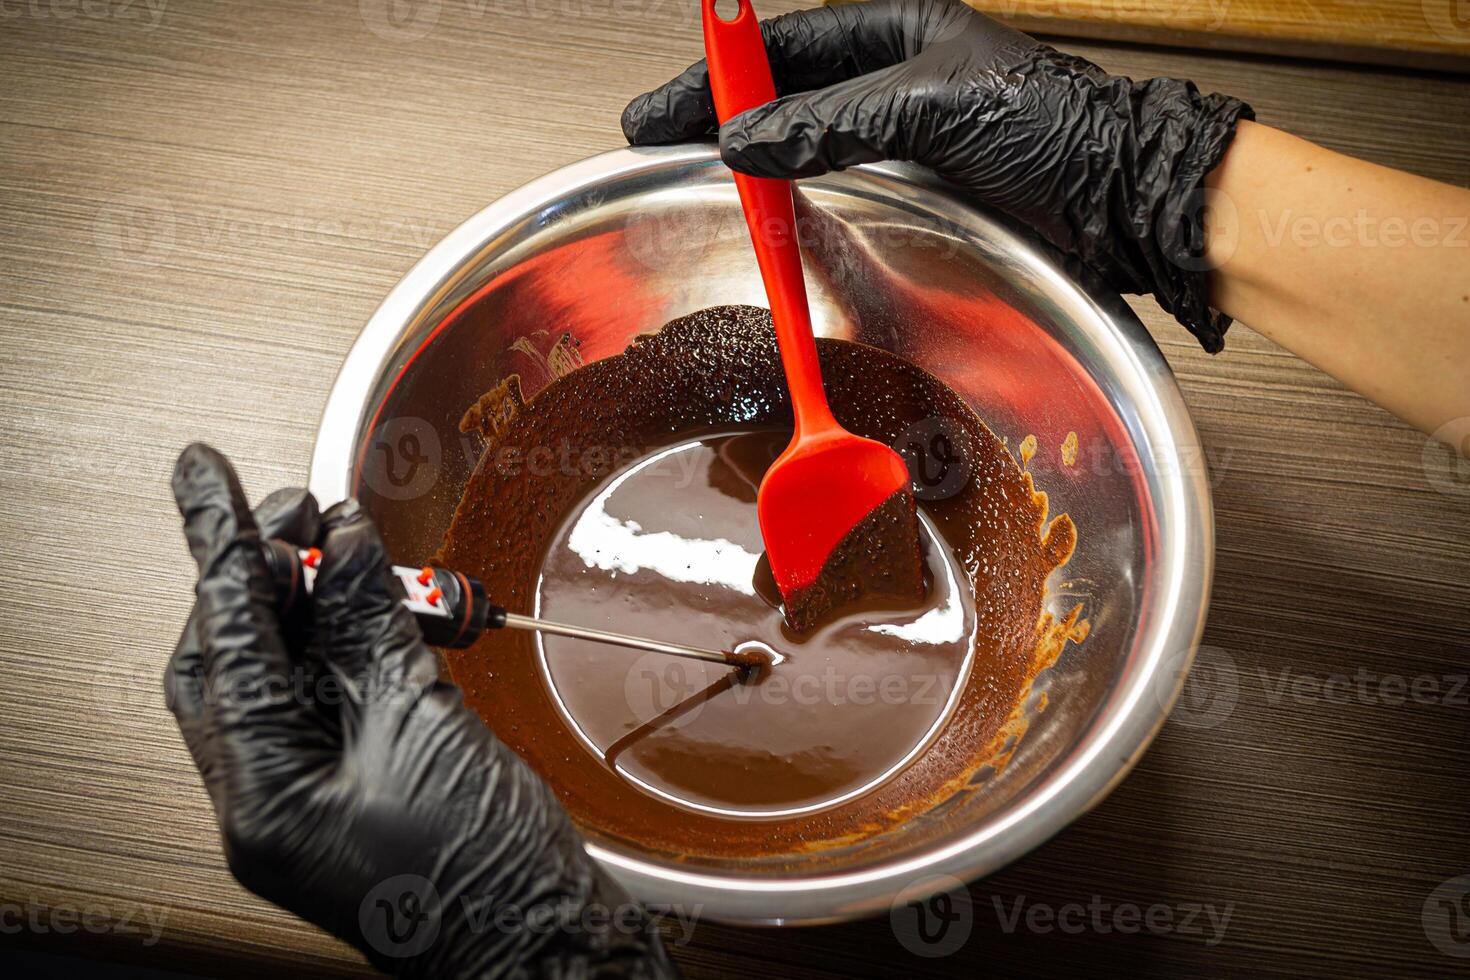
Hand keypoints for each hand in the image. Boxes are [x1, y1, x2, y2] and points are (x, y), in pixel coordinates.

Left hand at [166, 444, 673, 977]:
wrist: (544, 940)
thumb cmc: (482, 873)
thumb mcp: (421, 724)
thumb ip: (370, 626)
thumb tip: (343, 544)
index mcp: (263, 795)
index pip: (226, 642)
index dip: (222, 548)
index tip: (204, 477)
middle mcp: (271, 797)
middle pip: (235, 658)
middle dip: (259, 572)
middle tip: (293, 503)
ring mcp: (311, 793)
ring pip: (284, 671)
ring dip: (312, 600)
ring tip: (344, 538)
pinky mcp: (356, 783)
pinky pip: (333, 693)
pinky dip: (352, 637)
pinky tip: (380, 598)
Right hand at [621, 0, 1252, 351]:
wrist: (1119, 201)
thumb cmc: (1058, 129)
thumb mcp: (929, 108)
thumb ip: (830, 122)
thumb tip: (751, 138)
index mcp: (906, 31)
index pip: (790, 45)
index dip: (726, 70)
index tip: (672, 98)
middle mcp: (902, 79)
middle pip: (789, 91)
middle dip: (725, 112)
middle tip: (662, 134)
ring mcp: (909, 137)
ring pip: (808, 141)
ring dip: (755, 156)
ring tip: (698, 168)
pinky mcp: (922, 189)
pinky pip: (840, 185)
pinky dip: (795, 194)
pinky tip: (767, 202)